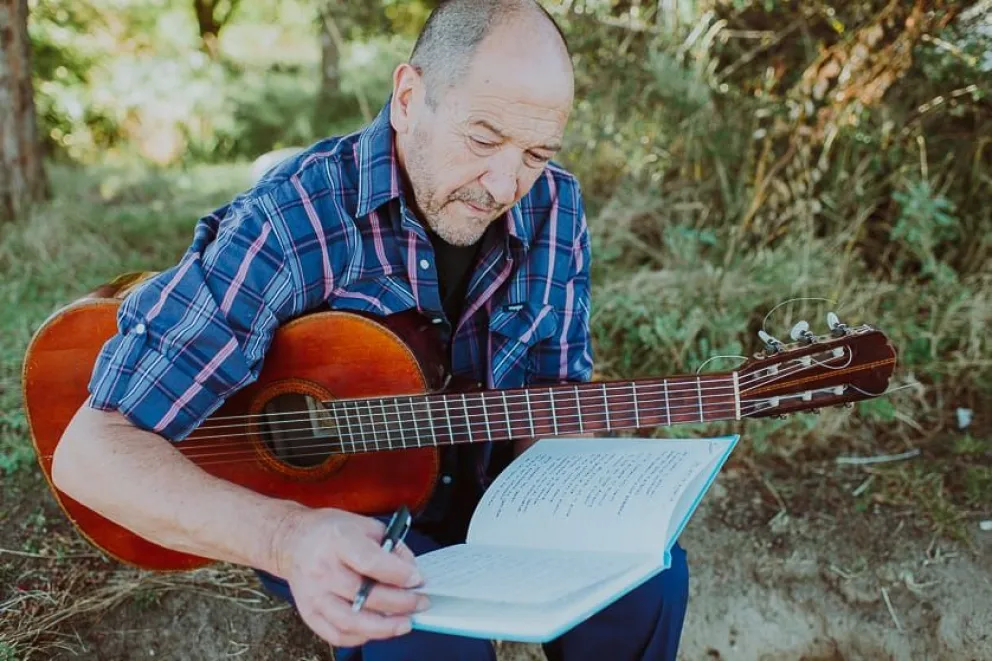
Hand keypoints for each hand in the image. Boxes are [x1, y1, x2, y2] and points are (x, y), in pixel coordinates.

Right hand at [274, 507, 427, 646]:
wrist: (294, 541)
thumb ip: (391, 546)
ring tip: (404, 624)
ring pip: (351, 622)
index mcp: (338, 541)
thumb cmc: (331, 531)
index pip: (370, 562)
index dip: (398, 574)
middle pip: (365, 596)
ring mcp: (314, 595)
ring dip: (383, 627)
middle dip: (400, 603)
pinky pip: (336, 635)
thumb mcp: (366, 525)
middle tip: (420, 603)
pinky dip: (361, 637)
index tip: (417, 580)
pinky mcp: (309, 613)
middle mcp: (323, 570)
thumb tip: (411, 571)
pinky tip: (377, 630)